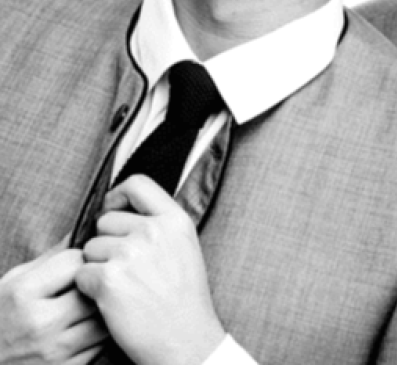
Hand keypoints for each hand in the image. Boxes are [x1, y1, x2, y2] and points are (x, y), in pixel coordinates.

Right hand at [0, 243, 105, 364]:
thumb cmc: (0, 317)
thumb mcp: (13, 283)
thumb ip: (49, 260)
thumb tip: (83, 231)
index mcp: (22, 294)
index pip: (75, 261)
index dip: (79, 259)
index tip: (74, 266)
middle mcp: (40, 322)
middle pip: (94, 289)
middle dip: (95, 283)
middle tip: (88, 284)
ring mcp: (55, 350)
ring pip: (104, 318)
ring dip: (102, 309)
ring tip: (88, 305)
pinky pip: (101, 344)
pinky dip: (98, 334)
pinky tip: (84, 329)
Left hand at [74, 176, 224, 364]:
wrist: (186, 342)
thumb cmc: (185, 302)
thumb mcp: (186, 250)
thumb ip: (160, 227)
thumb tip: (124, 211)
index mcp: (176, 221)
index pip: (137, 184)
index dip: (117, 196)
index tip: (113, 211)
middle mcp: (154, 232)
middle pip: (105, 220)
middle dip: (105, 242)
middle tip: (125, 269)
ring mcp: (130, 254)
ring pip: (89, 249)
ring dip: (97, 267)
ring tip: (123, 288)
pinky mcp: (109, 279)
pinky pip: (81, 274)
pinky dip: (89, 289)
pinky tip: (112, 302)